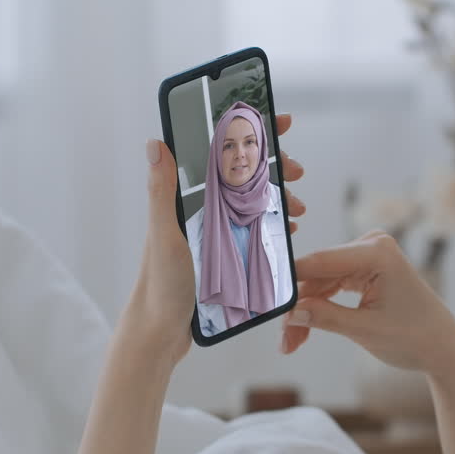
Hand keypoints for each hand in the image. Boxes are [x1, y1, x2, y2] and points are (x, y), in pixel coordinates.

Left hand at [123, 115, 305, 363]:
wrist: (160, 332)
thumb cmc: (159, 285)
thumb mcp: (164, 235)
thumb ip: (162, 191)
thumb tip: (156, 142)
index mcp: (183, 198)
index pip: (216, 151)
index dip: (246, 131)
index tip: (278, 121)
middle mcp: (197, 209)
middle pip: (240, 174)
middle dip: (272, 166)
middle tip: (296, 171)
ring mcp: (210, 231)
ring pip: (250, 201)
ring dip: (277, 197)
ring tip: (297, 208)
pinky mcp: (220, 253)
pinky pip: (252, 229)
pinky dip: (272, 223)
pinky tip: (286, 229)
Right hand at [281, 231, 454, 374]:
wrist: (444, 349)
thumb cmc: (415, 338)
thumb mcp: (365, 330)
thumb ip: (325, 317)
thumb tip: (291, 313)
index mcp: (377, 252)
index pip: (319, 261)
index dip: (290, 283)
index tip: (265, 301)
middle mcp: (372, 246)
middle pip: (317, 274)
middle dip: (298, 307)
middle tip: (283, 341)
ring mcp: (369, 256)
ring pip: (321, 283)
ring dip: (305, 312)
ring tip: (291, 345)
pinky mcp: (367, 270)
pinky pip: (332, 286)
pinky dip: (319, 308)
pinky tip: (303, 332)